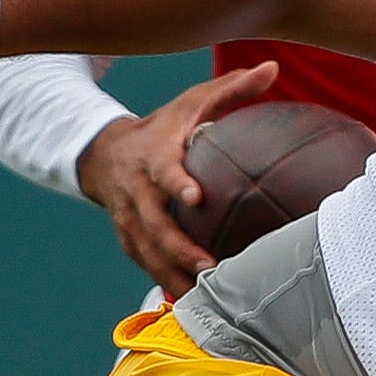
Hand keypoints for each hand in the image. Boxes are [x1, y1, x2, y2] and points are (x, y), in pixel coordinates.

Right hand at [75, 61, 279, 296]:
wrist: (102, 154)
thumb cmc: (162, 127)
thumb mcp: (191, 102)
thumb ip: (231, 89)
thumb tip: (273, 67)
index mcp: (153, 158)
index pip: (163, 172)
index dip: (176, 183)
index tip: (196, 196)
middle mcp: (136, 193)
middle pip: (154, 225)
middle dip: (178, 248)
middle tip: (209, 266)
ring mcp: (128, 220)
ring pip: (147, 254)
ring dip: (173, 277)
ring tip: (204, 298)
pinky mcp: (128, 239)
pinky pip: (146, 265)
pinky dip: (166, 285)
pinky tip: (195, 307)